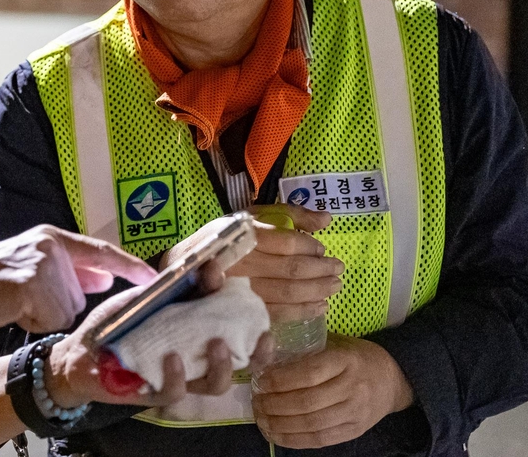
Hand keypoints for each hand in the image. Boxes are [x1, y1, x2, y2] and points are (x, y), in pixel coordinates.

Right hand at [0, 224, 158, 333]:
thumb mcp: (34, 266)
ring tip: (18, 304)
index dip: (129, 265)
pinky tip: (15, 310)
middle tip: (25, 300)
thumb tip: (105, 279)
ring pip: (67, 309)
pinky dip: (35, 322)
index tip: (153, 276)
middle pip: (79, 294)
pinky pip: (51, 318)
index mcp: (52, 238)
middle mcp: (51, 247)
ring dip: (45, 316)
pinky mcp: (33, 285)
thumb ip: (70, 271)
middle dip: (58, 306)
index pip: (100, 251)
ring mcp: (43, 265)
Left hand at [42, 261, 273, 408]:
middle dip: (258, 352)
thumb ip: (174, 285)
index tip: (227, 279)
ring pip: (216, 384)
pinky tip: (173, 359)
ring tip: (217, 345)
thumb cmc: (117, 323)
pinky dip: (178, 376)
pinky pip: (177, 391)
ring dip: (223, 366)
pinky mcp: (157, 393)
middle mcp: (196, 357)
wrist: (82, 350)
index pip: (237, 327)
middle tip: (258, 334)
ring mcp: (179, 378)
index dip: (247, 311)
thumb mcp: (146, 297)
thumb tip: (203, 264)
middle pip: (242, 363)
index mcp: (197, 331)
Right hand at [220, 204, 344, 321]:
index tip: (322, 249)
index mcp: (245, 235)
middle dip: (321, 270)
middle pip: (292, 269)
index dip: (310, 247)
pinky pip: (278, 313)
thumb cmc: (227, 237)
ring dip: (317, 291)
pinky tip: (320, 307)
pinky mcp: (244, 309)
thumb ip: (290, 214)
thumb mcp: (254, 215)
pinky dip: (303, 311)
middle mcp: (244, 262)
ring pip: (288, 293)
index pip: (287, 243)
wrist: (189, 265)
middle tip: (338, 269)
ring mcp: (243, 289)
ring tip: (334, 286)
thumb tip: (326, 219)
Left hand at [251, 332, 414, 448]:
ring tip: (261, 419)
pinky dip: (295, 440)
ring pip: (312, 424)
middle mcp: (353, 388)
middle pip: (307, 402)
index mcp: (346, 361)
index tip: (260, 381)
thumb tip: (267, 352)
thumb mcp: (337, 343)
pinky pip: (321, 440)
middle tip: (256, 402)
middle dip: (275, 405)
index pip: (309, 373)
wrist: (394, 380)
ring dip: (281, 425)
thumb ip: (308, 348)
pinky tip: (276, 435)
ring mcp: (355, 413)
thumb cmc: (357, 357)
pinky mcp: (354, 431)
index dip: (281, 379)